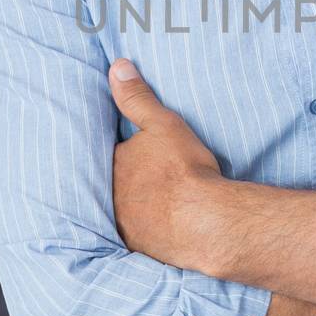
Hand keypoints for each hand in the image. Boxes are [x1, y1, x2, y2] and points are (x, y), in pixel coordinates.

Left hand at [108, 58, 225, 268]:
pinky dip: (145, 232)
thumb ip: (137, 97)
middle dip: (120, 183)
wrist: (206, 221)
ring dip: (131, 209)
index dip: (121, 154)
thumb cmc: (184, 170)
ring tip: (147, 206)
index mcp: (114, 166)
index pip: (109, 156)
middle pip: (110, 186)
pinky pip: (138, 237)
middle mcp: (110, 199)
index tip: (133, 154)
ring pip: (121, 213)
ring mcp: (124, 226)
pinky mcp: (141, 248)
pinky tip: (157, 231)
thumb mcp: (162, 124)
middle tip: (139, 181)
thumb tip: (116, 67)